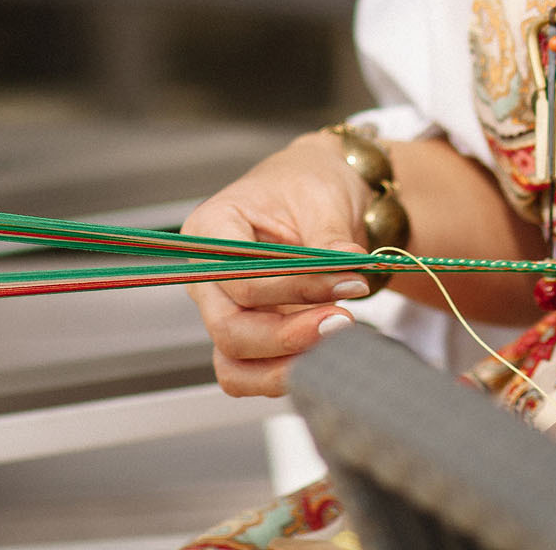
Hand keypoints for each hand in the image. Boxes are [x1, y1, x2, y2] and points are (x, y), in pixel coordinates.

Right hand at [183, 132, 373, 396]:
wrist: (322, 190)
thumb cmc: (309, 182)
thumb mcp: (323, 198)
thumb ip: (330, 241)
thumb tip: (348, 272)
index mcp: (210, 228)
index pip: (239, 277)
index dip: (294, 290)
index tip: (346, 284)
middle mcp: (207, 274)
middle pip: (229, 329)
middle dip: (288, 336)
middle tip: (343, 322)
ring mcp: (223, 308)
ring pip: (234, 362)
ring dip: (285, 365)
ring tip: (335, 345)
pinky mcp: (247, 332)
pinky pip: (251, 372)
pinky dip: (286, 373)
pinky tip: (325, 355)